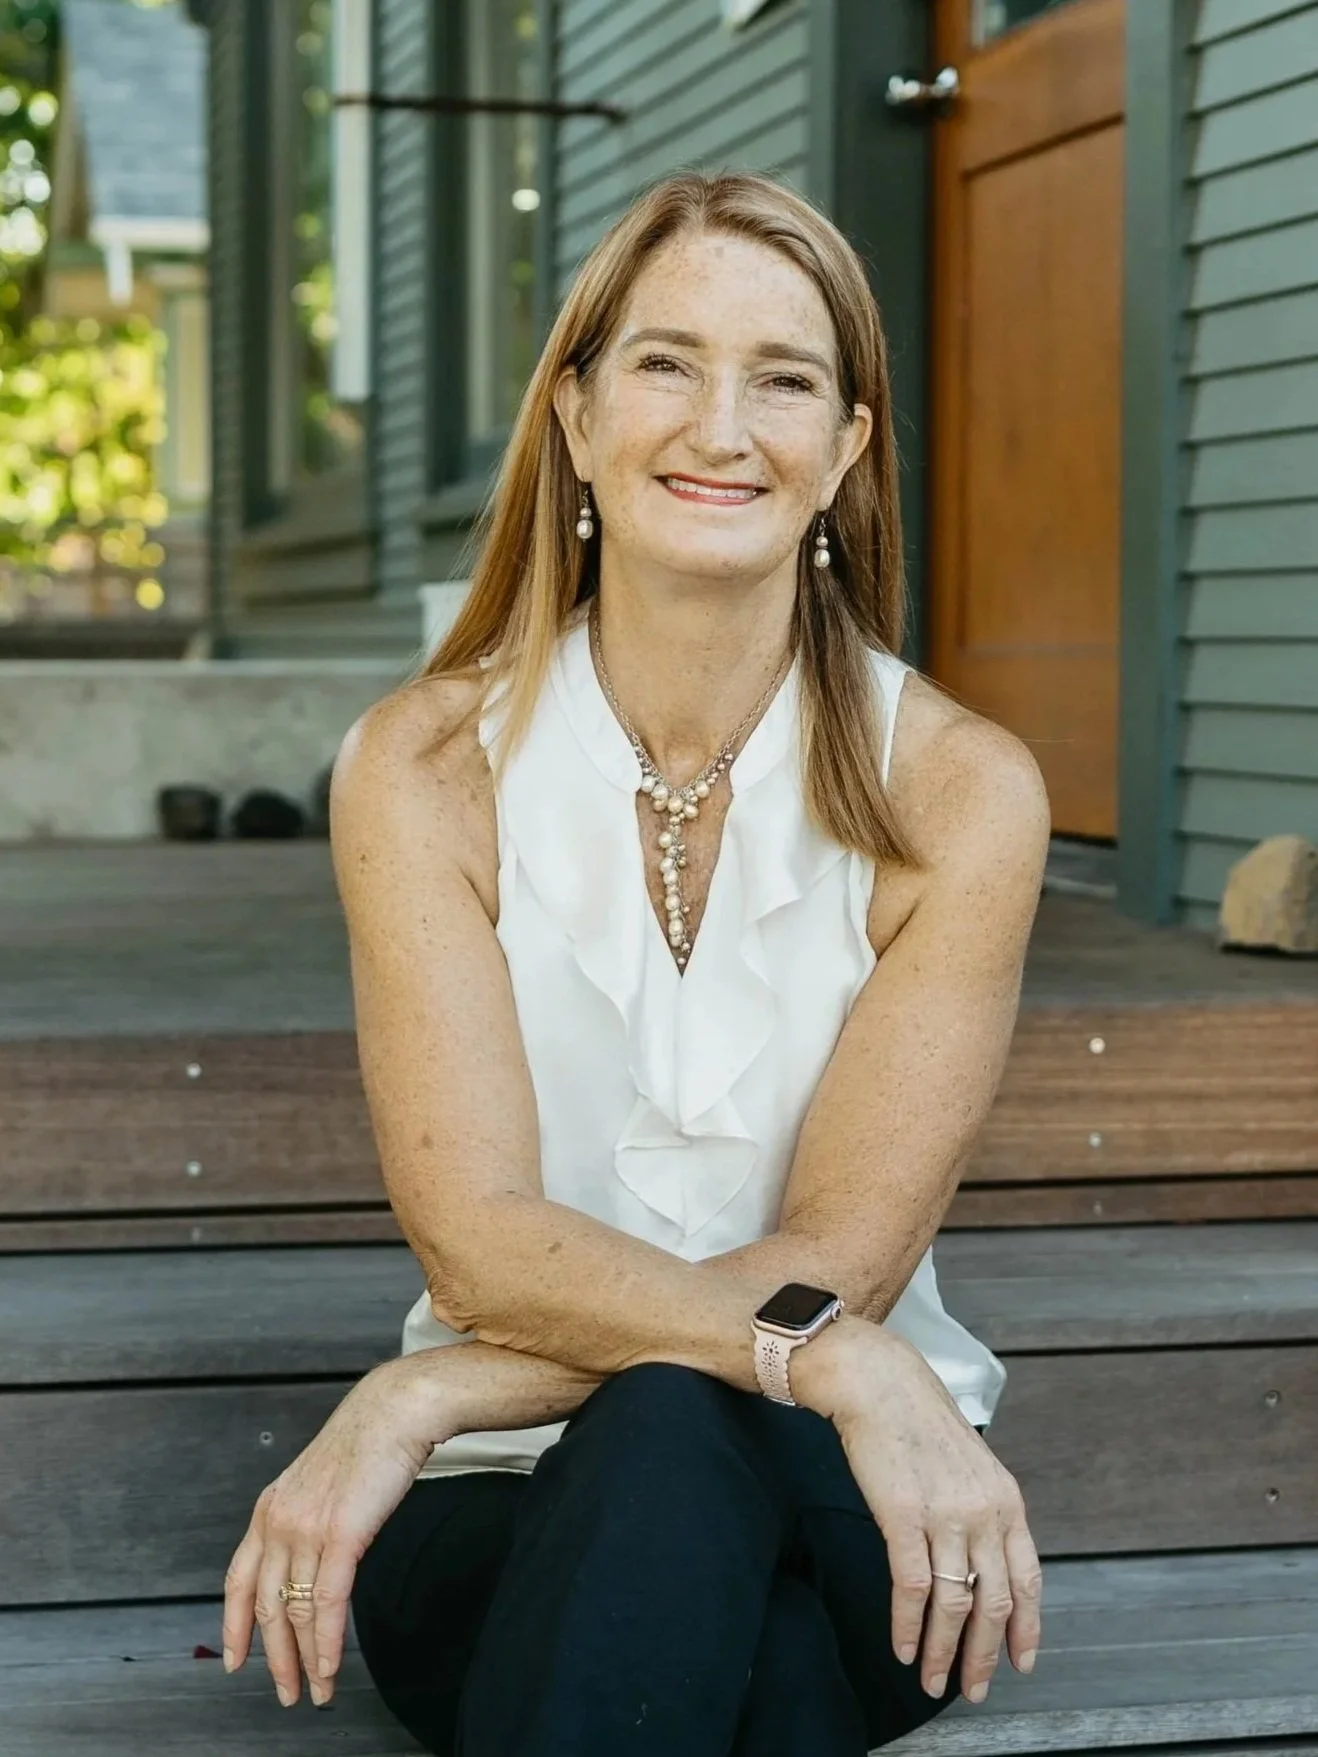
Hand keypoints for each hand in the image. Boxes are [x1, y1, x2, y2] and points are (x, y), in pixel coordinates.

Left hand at [222, 1355, 446, 1708]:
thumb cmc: (368, 1441)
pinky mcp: (341, 1535)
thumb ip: (307, 1521)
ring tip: (318, 1690)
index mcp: (270, 1508)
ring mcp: (306, 1528)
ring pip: (297, 1612)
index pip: (238, 1581)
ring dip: (306, 1659)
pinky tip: (331, 1665)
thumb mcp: (320, 1484)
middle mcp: (279, 1520)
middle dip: (275, 1658)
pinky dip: (328, 1642)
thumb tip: (312, 1562)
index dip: (234, 1627)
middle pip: (265, 1607)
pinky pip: (328, 1603)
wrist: (395, 1410)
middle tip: (286, 1692)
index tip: (236, 1661)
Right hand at [820, 1326, 1041, 1703]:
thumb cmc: (918, 1422)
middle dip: (984, 1655)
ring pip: (953, 1603)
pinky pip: (911, 1588)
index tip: (1021, 1662)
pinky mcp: (902, 1516)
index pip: (1028, 1579)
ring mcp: (945, 1514)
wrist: (879, 1383)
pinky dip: (908, 1626)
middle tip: (975, 1687)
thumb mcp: (970, 1466)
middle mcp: (984, 1511)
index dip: (1026, 1628)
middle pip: (994, 1602)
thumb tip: (981, 1567)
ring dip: (943, 1651)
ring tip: (933, 1680)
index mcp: (1006, 1500)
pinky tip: (903, 1647)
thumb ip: (983, 1514)